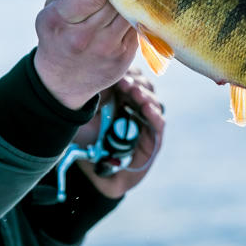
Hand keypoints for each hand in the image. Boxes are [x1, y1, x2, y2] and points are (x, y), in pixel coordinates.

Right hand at [34, 0, 137, 108]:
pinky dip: (131, 18)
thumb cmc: (57, 35)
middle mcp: (83, 38)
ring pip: (128, 12)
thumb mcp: (49, 9)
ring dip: (125, 3)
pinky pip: (135, 27)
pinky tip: (122, 18)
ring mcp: (106, 50)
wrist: (63, 80)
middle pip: (114, 1)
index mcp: (59, 21)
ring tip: (118, 0)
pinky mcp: (123, 58)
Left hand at [76, 69, 165, 198]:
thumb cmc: (87, 141)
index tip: (119, 74)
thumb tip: (102, 74)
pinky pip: (158, 126)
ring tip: (135, 93)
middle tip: (125, 83)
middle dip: (137, 83)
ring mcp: (146, 124)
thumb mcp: (87, 114)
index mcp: (122, 97)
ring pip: (153, 104)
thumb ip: (96, 95)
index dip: (129, 74)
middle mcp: (136, 108)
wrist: (92, 171)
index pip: (133, 79)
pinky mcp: (153, 141)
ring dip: (146, 97)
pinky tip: (147, 109)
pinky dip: (155, 116)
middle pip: (145, 88)